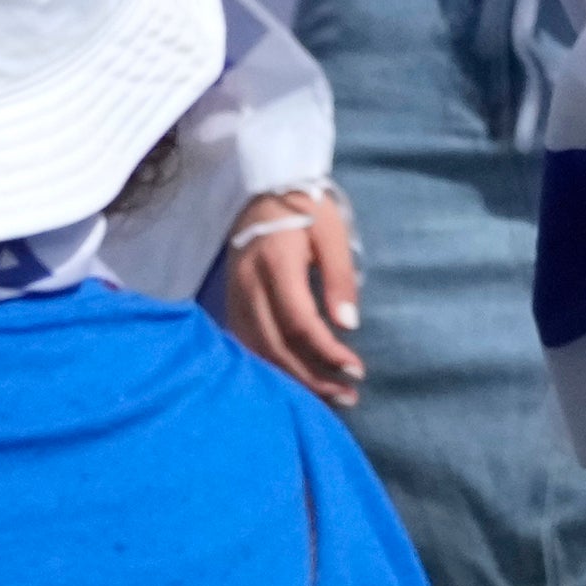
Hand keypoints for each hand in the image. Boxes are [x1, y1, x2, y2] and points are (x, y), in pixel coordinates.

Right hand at [222, 186, 362, 407]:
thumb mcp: (332, 234)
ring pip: (258, 350)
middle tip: (347, 395)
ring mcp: (234, 296)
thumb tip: (348, 326)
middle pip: (276, 345)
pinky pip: (246, 344)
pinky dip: (270, 366)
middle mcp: (248, 285)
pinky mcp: (230, 303)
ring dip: (292, 378)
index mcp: (275, 264)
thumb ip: (340, 278)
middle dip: (312, 377)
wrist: (263, 190)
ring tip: (328, 395)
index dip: (327, 352)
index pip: (299, 322)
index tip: (356, 369)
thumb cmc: (305, 210)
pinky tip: (295, 378)